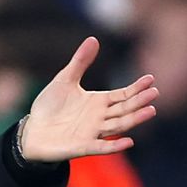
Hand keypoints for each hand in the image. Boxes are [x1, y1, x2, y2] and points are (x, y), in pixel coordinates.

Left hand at [22, 37, 156, 161]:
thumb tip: (93, 39)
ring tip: (151, 111)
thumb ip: (80, 62)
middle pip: (124, 109)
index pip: (123, 94)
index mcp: (98, 102)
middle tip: (155, 93)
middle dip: (139, 101)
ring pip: (118, 125)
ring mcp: (93, 133)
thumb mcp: (64, 80)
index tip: (150, 79)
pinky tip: (129, 142)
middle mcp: (100, 118)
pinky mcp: (83, 147)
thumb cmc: (49, 106)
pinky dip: (115, 146)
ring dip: (134, 119)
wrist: (31, 131)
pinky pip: (102, 147)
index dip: (136, 88)